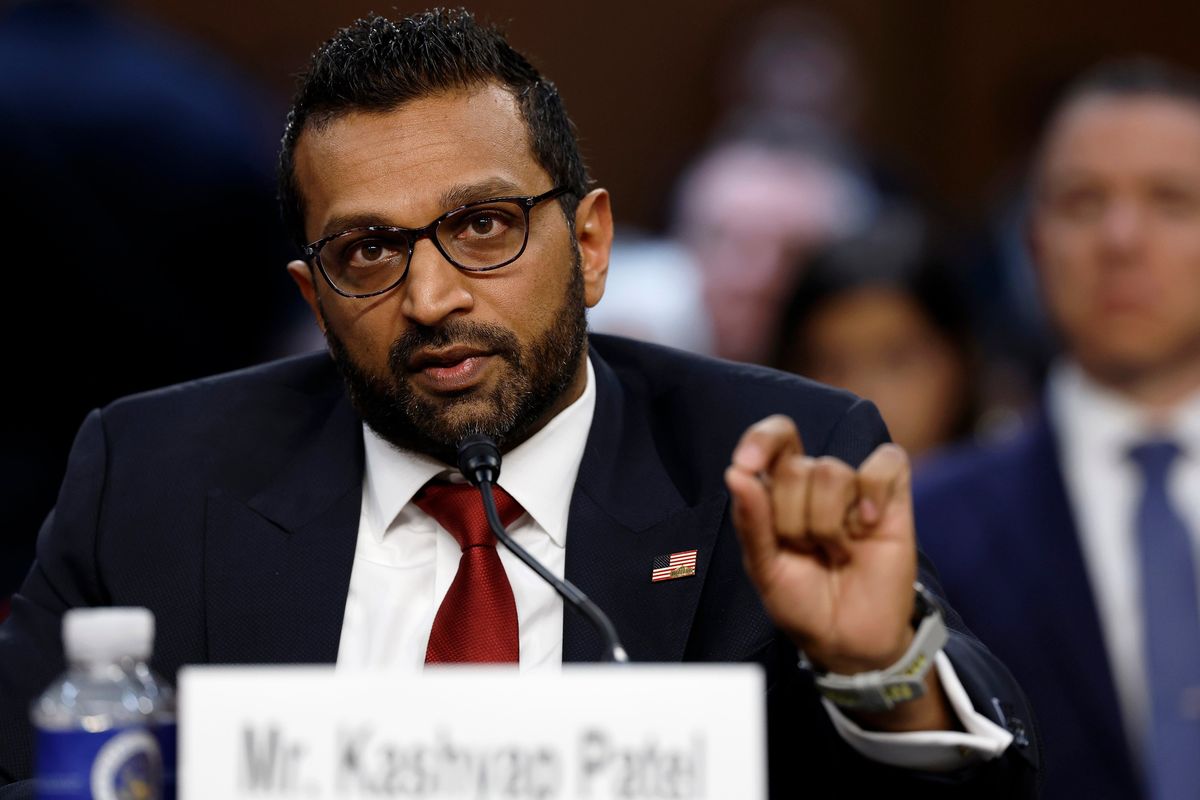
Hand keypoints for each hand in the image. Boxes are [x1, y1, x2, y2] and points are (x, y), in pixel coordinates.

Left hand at [724, 414, 916, 674]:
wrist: (847, 641)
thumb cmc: (802, 603)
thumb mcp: (764, 568)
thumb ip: (751, 521)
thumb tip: (736, 472)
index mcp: (779, 492)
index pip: (774, 438)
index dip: (761, 441)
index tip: (746, 466)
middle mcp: (816, 484)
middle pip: (796, 466)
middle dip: (792, 518)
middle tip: (806, 551)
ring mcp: (856, 489)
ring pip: (832, 471)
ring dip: (826, 523)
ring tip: (836, 552)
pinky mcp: (894, 499)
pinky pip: (886, 464)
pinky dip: (872, 494)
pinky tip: (867, 524)